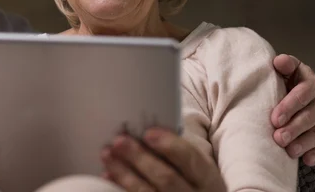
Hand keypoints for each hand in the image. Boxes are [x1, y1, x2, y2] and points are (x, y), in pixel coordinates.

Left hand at [101, 128, 225, 191]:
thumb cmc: (187, 175)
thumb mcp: (193, 164)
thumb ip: (175, 149)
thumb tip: (143, 129)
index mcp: (207, 178)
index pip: (192, 159)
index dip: (171, 146)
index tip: (148, 133)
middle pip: (167, 179)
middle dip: (140, 158)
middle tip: (119, 141)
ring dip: (124, 173)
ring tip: (107, 154)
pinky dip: (120, 187)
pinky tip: (108, 175)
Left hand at [271, 54, 314, 165]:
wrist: (302, 97)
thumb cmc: (287, 84)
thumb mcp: (286, 72)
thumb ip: (283, 66)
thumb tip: (278, 61)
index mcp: (311, 82)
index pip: (302, 93)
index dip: (288, 106)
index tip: (274, 119)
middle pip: (309, 116)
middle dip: (293, 128)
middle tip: (278, 138)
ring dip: (304, 143)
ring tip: (289, 151)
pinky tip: (306, 160)